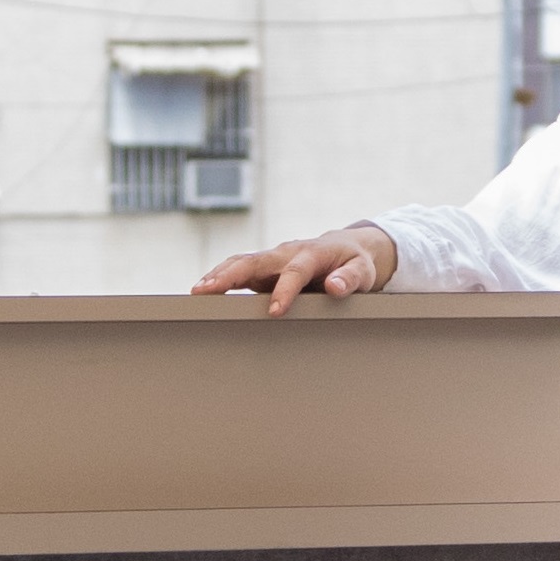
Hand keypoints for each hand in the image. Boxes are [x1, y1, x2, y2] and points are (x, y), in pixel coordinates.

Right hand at [194, 224, 398, 313]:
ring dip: (218, 275)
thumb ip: (350, 279)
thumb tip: (334, 287)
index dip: (284, 291)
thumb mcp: (363, 272)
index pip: (295, 272)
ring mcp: (273, 259)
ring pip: (241, 262)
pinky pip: (239, 269)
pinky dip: (220, 277)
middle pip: (254, 261)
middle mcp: (287, 252)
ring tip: (197, 292)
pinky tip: (203, 291)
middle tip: (206, 290)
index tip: (275, 311)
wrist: (348, 249)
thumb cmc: (355, 264)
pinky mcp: (265, 267)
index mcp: (312, 254)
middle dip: (229, 275)